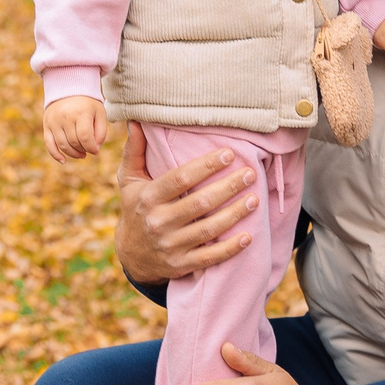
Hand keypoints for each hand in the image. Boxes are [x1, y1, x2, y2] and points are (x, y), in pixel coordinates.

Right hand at [43, 96, 106, 162]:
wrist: (68, 90)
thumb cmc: (87, 104)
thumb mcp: (99, 113)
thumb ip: (101, 131)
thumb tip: (95, 149)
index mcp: (80, 113)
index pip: (85, 137)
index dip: (91, 148)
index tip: (95, 151)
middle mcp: (65, 117)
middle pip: (74, 142)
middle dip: (83, 150)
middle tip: (88, 149)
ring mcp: (54, 121)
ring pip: (63, 145)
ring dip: (73, 154)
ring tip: (81, 154)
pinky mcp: (47, 125)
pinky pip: (49, 144)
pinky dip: (56, 155)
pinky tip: (64, 161)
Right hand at [113, 123, 257, 284]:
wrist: (131, 255)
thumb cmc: (136, 209)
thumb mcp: (129, 181)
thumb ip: (134, 151)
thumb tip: (135, 120)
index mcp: (148, 198)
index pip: (180, 179)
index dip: (206, 166)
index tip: (229, 153)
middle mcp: (159, 222)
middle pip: (200, 203)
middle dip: (228, 187)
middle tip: (250, 174)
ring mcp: (170, 245)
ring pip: (209, 229)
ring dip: (234, 214)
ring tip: (254, 199)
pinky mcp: (181, 265)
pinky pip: (210, 257)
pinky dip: (230, 248)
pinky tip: (248, 236)